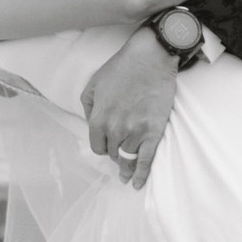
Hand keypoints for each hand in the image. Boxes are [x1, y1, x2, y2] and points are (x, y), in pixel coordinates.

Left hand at [82, 30, 177, 187]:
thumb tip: (91, 124)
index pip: (97, 146)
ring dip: (125, 168)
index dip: (103, 146)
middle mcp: (114, 129)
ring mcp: (135, 132)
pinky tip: (137, 183)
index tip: (108, 145)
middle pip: (113, 154)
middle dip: (115, 153)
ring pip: (127, 159)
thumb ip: (88, 107)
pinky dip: (141, 174)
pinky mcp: (153, 132)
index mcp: (98, 119)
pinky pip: (146, 160)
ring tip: (125, 176)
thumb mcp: (93, 84)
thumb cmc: (121, 68)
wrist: (150, 58)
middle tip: (120, 155)